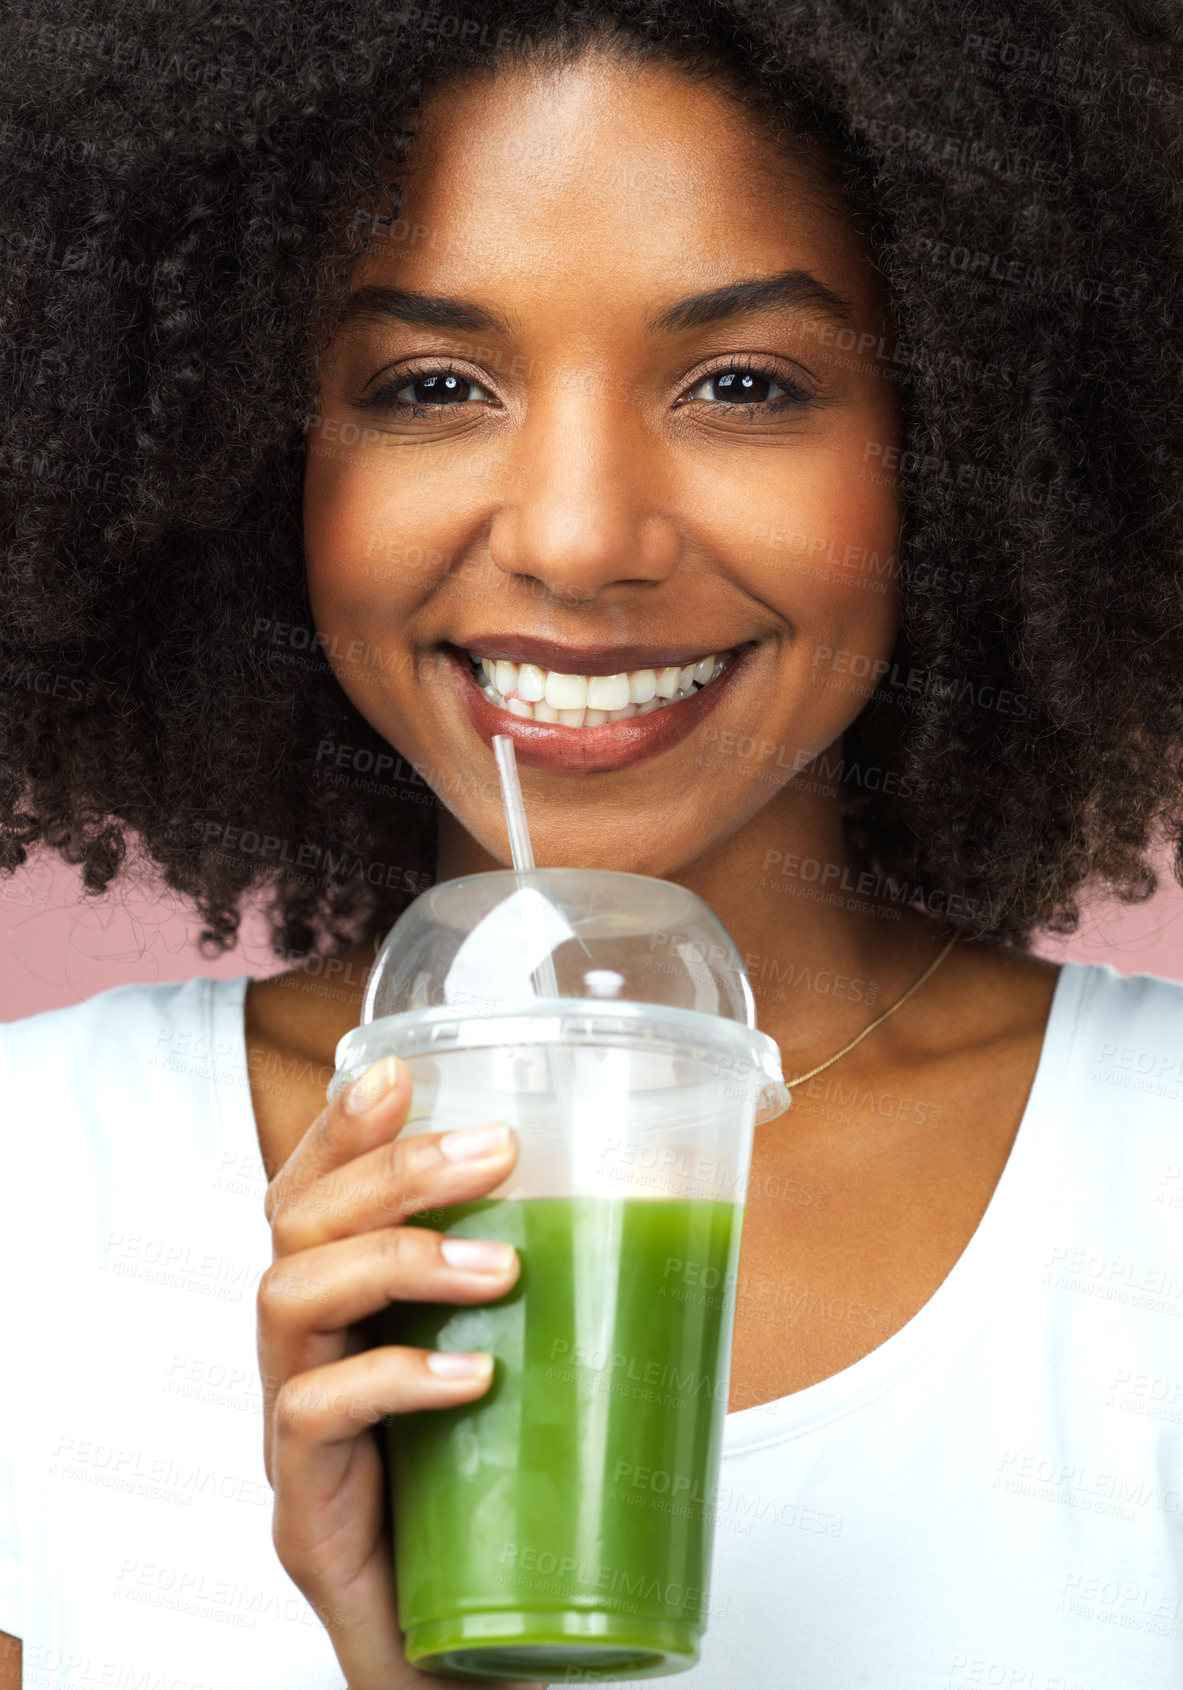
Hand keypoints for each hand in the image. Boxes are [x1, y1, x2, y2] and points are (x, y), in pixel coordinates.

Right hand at [257, 1055, 531, 1687]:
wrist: (472, 1667)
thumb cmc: (502, 1512)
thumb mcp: (535, 1383)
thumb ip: (578, 1302)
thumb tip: (691, 1215)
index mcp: (350, 1315)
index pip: (316, 1193)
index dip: (342, 1126)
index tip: (399, 1070)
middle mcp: (307, 1358)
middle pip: (296, 1225)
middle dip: (392, 1170)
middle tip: (495, 1152)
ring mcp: (296, 1435)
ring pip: (287, 1298)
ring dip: (397, 1258)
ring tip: (498, 1267)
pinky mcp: (306, 1512)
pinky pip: (312, 1418)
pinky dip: (392, 1380)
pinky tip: (471, 1376)